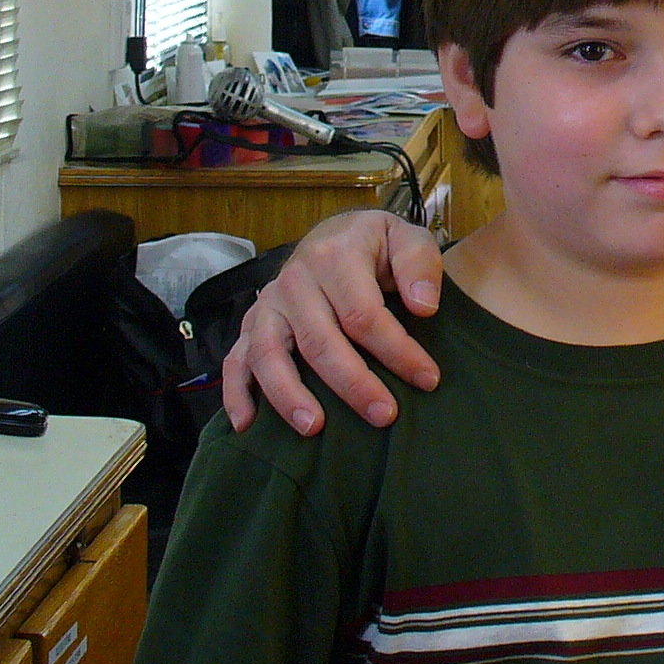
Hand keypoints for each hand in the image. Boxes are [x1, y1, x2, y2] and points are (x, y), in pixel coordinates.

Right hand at [220, 209, 448, 434]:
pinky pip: (235, 360)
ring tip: (314, 428)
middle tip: (385, 416)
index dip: (397, 351)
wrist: (335, 234)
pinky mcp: (252, 325)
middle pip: (320, 341)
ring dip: (289, 395)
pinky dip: (236, 393)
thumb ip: (420, 266)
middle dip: (353, 384)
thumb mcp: (408, 238)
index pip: (364, 314)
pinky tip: (247, 426)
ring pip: (269, 354)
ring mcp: (268, 305)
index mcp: (334, 256)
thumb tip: (423, 307)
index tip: (428, 379)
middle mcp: (294, 281)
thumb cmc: (377, 246)